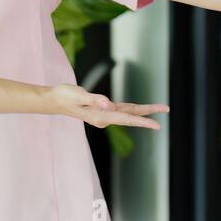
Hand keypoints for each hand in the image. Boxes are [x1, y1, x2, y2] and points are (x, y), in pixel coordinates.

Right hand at [44, 84, 168, 129]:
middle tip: (166, 110)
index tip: (157, 124)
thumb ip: (94, 100)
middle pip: (131, 116)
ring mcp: (103, 114)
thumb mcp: (79, 95)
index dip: (142, 121)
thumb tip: (109, 105)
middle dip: (149, 114)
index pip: (126, 118)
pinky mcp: (101, 109)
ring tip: (158, 109)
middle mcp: (104, 117)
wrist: (54, 100)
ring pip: (128, 112)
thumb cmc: (64, 96)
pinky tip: (139, 109)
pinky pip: (122, 110)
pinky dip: (133, 109)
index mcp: (100, 116)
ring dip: (143, 111)